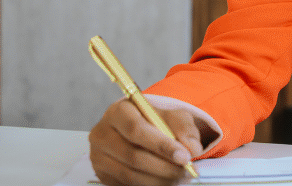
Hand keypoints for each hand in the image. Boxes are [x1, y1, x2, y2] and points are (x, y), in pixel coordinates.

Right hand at [88, 98, 203, 185]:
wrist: (143, 131)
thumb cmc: (157, 122)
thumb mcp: (174, 117)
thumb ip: (185, 129)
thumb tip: (192, 148)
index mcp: (118, 112)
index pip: (137, 130)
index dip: (162, 145)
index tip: (185, 156)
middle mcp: (102, 133)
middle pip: (133, 156)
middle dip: (164, 167)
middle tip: (187, 171)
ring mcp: (98, 156)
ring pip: (130, 174)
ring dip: (160, 180)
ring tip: (181, 177)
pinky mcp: (102, 174)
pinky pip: (126, 184)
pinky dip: (150, 185)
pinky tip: (166, 182)